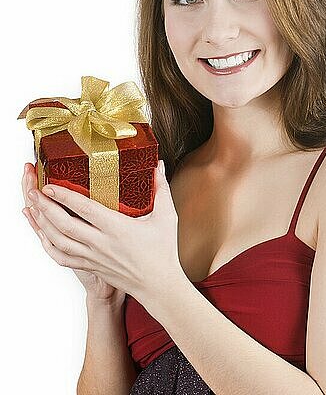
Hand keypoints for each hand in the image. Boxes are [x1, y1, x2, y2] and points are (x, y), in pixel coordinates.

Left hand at [21, 160, 183, 312]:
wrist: (159, 286)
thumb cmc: (163, 253)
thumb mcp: (166, 217)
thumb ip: (161, 189)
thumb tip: (160, 166)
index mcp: (117, 228)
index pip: (85, 209)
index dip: (65, 197)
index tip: (50, 186)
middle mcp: (101, 243)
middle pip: (65, 224)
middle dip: (45, 207)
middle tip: (33, 192)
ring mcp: (94, 257)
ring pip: (60, 241)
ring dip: (42, 224)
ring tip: (31, 208)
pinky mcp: (91, 266)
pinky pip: (63, 258)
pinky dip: (49, 246)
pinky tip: (42, 235)